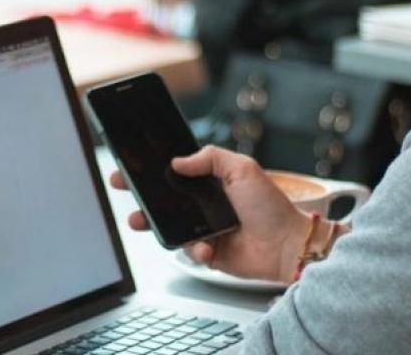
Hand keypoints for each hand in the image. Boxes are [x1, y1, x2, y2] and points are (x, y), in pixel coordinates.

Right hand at [108, 146, 311, 282]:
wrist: (287, 245)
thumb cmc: (271, 206)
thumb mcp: (243, 168)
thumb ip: (210, 158)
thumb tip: (178, 161)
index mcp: (213, 182)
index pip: (176, 172)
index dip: (153, 169)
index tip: (132, 165)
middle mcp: (206, 204)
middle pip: (166, 198)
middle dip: (141, 194)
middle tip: (123, 186)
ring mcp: (205, 228)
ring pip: (169, 225)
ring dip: (152, 223)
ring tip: (139, 220)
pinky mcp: (208, 252)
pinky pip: (188, 250)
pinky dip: (194, 249)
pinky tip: (207, 246)